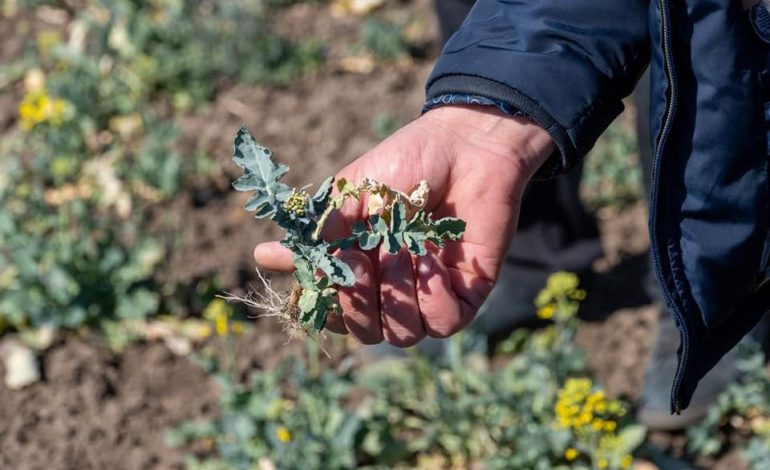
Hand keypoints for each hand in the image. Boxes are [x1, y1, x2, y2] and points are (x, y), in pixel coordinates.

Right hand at [254, 105, 553, 345]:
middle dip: (358, 302)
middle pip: (365, 332)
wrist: (464, 144)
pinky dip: (434, 300)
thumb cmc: (405, 163)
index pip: (334, 311)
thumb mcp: (351, 195)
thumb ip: (318, 233)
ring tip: (404, 252)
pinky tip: (434, 264)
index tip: (327, 269)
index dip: (326, 302)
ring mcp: (429, 293)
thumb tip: (263, 256)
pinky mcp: (466, 293)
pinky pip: (444, 325)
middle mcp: (393, 288)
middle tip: (362, 259)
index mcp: (361, 268)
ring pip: (402, 336)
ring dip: (397, 297)